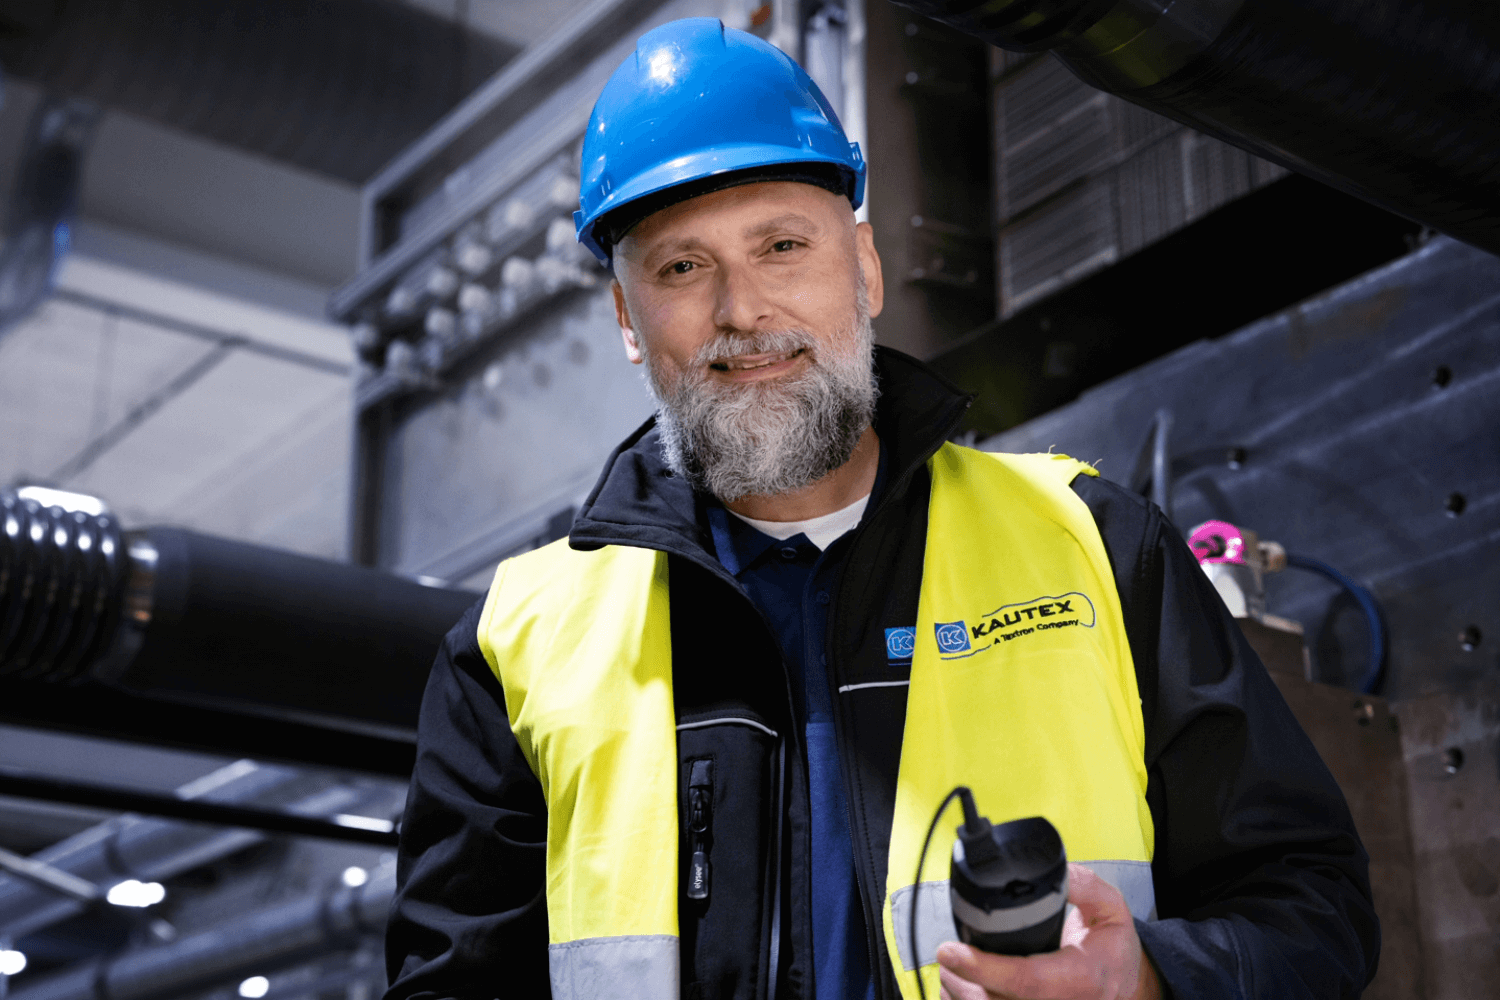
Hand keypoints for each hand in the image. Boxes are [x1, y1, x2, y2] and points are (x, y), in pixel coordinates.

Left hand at [935, 864, 1162, 999]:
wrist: (1124, 986)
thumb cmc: (1113, 952)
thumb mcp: (1111, 910)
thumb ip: (1083, 886)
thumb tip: (1052, 870)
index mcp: (1082, 979)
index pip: (1026, 980)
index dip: (984, 967)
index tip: (952, 950)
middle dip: (962, 979)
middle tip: (949, 953)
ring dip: (960, 992)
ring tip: (955, 967)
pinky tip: (965, 985)